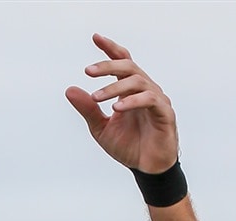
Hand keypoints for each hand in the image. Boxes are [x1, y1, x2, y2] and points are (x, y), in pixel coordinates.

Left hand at [65, 34, 178, 173]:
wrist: (145, 168)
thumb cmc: (128, 146)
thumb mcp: (100, 128)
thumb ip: (87, 108)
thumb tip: (70, 89)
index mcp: (130, 91)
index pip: (122, 62)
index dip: (110, 49)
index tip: (95, 38)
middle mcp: (145, 90)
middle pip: (129, 67)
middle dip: (108, 65)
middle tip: (88, 71)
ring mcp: (157, 100)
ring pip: (138, 81)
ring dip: (114, 88)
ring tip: (97, 97)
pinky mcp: (165, 114)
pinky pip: (151, 100)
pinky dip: (132, 101)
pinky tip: (117, 108)